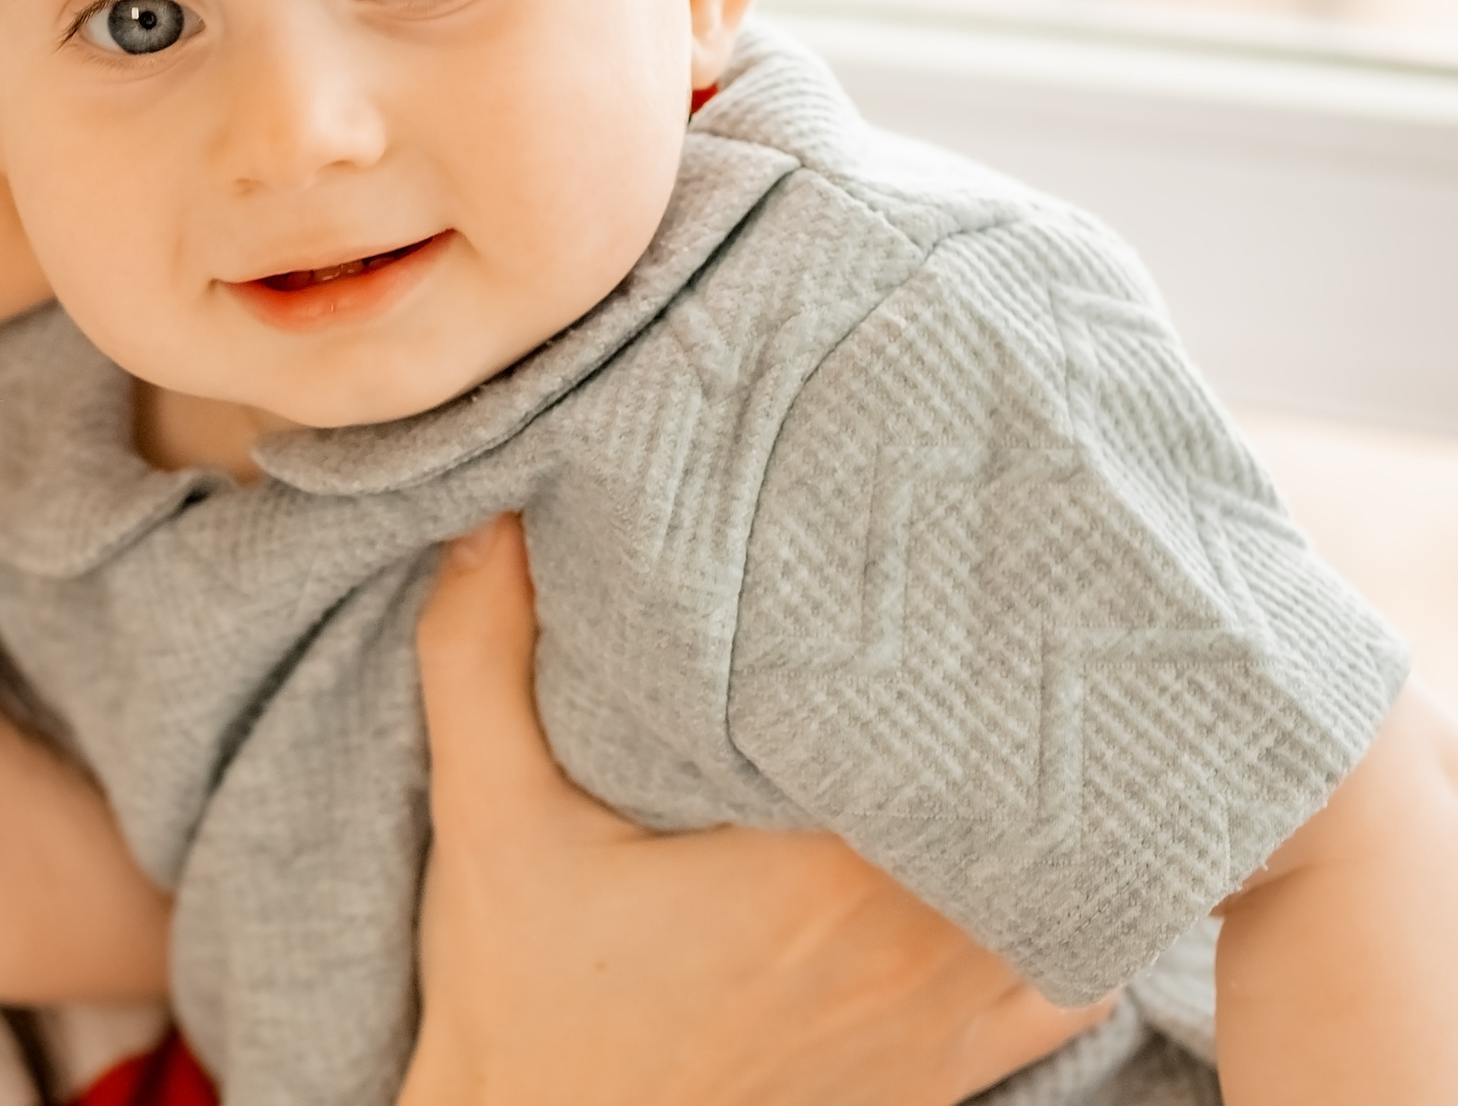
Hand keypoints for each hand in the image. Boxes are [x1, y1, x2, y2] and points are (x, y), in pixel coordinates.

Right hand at [400, 515, 1113, 1105]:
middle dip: (1007, 680)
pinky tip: (1026, 828)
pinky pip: (1076, 961)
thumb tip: (492, 510)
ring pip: (1082, 864)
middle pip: (1033, 776)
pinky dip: (1070, 890)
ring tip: (1011, 686)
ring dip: (1050, 784)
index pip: (955, 710)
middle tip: (986, 576)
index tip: (941, 540)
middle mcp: (925, 945)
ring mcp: (957, 1014)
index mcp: (828, 873)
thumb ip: (480, 657)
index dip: (961, 615)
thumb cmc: (523, 1007)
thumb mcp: (488, 821)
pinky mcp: (960, 1063)